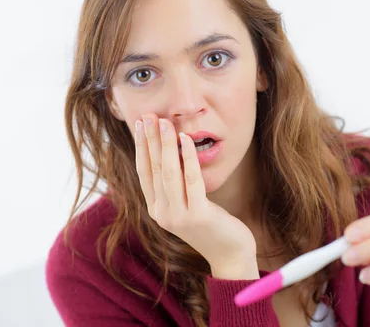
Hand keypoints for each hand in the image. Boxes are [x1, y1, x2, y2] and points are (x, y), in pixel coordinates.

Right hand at [134, 114, 258, 279]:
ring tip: (165, 122)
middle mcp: (162, 213)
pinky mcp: (198, 216)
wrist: (230, 254)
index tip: (139, 123)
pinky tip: (186, 140)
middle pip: (153, 169)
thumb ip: (176, 183)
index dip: (140, 146)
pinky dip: (188, 158)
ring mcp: (178, 216)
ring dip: (165, 145)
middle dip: (150, 140)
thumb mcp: (188, 202)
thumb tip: (170, 149)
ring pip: (168, 173)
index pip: (144, 172)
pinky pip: (192, 181)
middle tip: (148, 115)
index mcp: (156, 209)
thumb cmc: (211, 223)